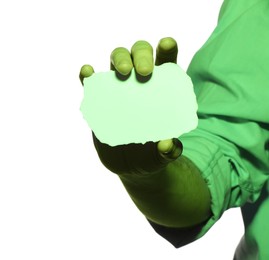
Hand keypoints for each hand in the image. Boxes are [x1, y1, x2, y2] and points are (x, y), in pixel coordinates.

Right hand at [79, 37, 182, 174]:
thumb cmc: (152, 154)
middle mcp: (139, 82)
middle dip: (141, 54)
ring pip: (116, 59)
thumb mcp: (163, 155)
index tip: (166, 44)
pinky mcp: (100, 99)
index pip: (166, 62)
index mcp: (161, 88)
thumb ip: (169, 151)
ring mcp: (119, 88)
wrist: (131, 165)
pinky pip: (92, 82)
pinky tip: (87, 72)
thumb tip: (167, 144)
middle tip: (145, 73)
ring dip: (119, 58)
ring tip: (122, 72)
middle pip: (140, 53)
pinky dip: (88, 74)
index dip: (166, 49)